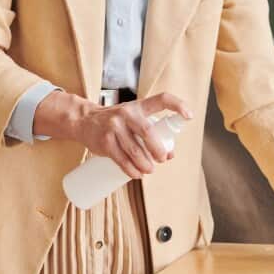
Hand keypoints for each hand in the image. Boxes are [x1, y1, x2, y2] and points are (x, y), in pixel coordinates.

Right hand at [33, 89, 192, 178]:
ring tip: (149, 170)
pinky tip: (136, 175)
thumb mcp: (134, 121)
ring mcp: (114, 127)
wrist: (84, 121)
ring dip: (145, 165)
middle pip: (148, 132)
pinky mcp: (105, 142)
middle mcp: (127, 113)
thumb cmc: (117, 122)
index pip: (162, 99)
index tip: (189, 116)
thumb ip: (152, 133)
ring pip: (135, 150)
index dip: (178, 105)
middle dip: (158, 149)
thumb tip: (171, 154)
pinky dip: (131, 170)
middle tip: (161, 159)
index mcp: (139, 106)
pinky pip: (122, 160)